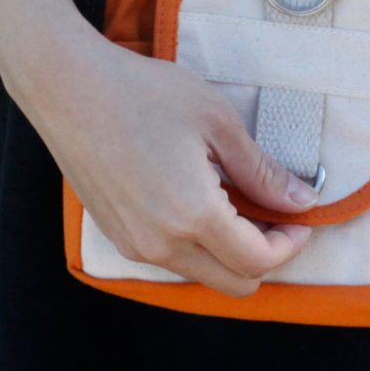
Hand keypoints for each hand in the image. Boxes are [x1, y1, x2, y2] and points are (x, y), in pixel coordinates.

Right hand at [10, 25, 318, 297]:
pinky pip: (172, 260)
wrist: (67, 86)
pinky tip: (202, 202)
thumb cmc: (143, 93)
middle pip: (234, 283)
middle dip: (266, 257)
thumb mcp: (218, 123)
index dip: (290, 245)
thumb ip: (262, 171)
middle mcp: (161, 244)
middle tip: (276, 216)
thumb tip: (302, 200)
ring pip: (203, 274)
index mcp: (193, 216)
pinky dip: (199, 246)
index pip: (258, 261)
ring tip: (240, 203)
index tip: (300, 218)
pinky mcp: (117, 235)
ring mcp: (134, 244)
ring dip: (231, 253)